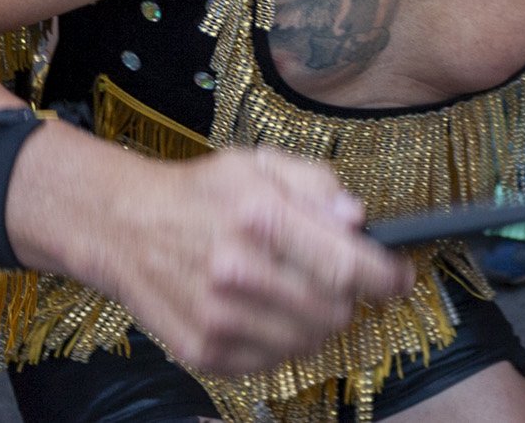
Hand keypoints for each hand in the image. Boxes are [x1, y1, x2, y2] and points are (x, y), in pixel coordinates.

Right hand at [51, 143, 412, 376]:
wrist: (125, 228)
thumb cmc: (200, 193)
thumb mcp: (259, 163)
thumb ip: (316, 185)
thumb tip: (357, 219)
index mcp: (258, 217)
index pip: (346, 265)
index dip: (386, 276)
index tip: (398, 277)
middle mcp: (237, 271)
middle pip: (335, 310)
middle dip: (348, 294)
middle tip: (332, 275)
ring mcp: (218, 319)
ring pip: (310, 341)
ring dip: (316, 319)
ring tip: (293, 288)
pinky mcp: (205, 352)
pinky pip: (274, 362)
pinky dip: (281, 339)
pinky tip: (263, 308)